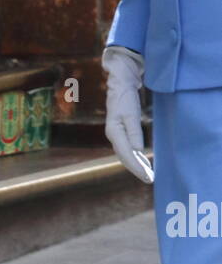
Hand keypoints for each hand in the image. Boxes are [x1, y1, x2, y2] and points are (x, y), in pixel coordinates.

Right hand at [103, 45, 153, 183]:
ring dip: (136, 165)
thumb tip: (138, 150)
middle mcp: (113, 135)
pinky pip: (127, 149)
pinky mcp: (121, 131)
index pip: (127, 154)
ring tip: (147, 174)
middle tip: (149, 179)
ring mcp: (116, 134)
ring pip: (125, 154)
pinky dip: (134, 157)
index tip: (147, 176)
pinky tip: (141, 161)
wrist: (119, 83)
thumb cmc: (125, 96)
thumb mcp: (131, 113)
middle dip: (137, 169)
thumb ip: (134, 132)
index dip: (137, 167)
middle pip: (125, 157)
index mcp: (114, 132)